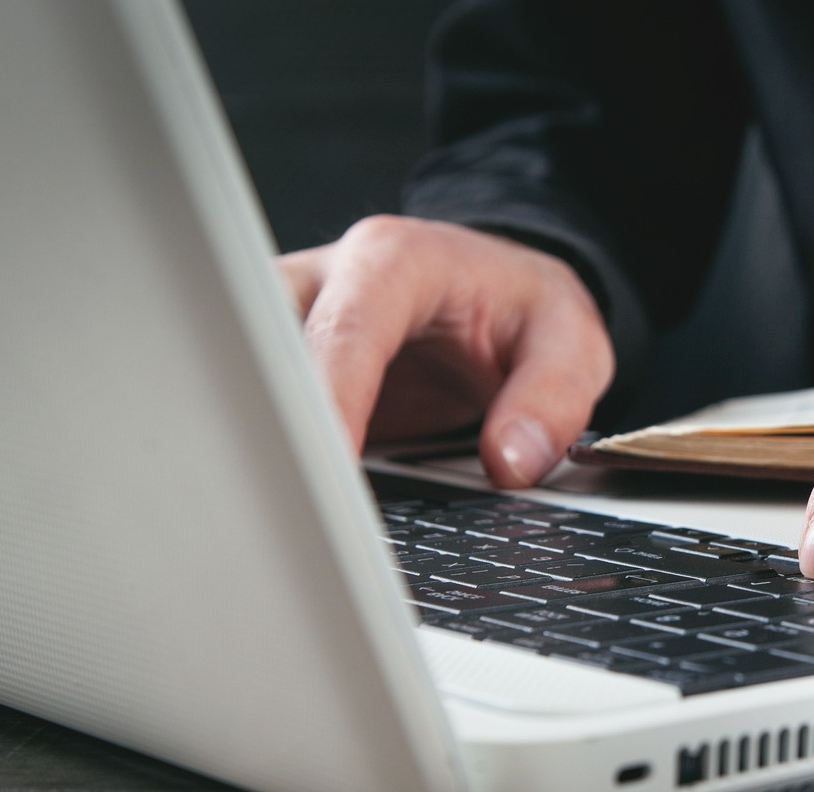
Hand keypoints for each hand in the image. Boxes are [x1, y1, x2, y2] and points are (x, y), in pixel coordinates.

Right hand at [279, 215, 613, 486]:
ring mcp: (297, 320)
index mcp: (395, 263)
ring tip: (283, 507)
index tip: (332, 466)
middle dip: (273, 420)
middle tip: (295, 500)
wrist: (501, 288)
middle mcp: (330, 282)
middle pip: (267, 345)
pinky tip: (285, 498)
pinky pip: (257, 402)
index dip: (331, 400)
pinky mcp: (287, 362)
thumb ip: (552, 397)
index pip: (345, 331)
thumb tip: (509, 461)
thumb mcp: (571, 340)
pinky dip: (267, 447)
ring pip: (242, 368)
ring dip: (258, 435)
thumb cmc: (525, 306)